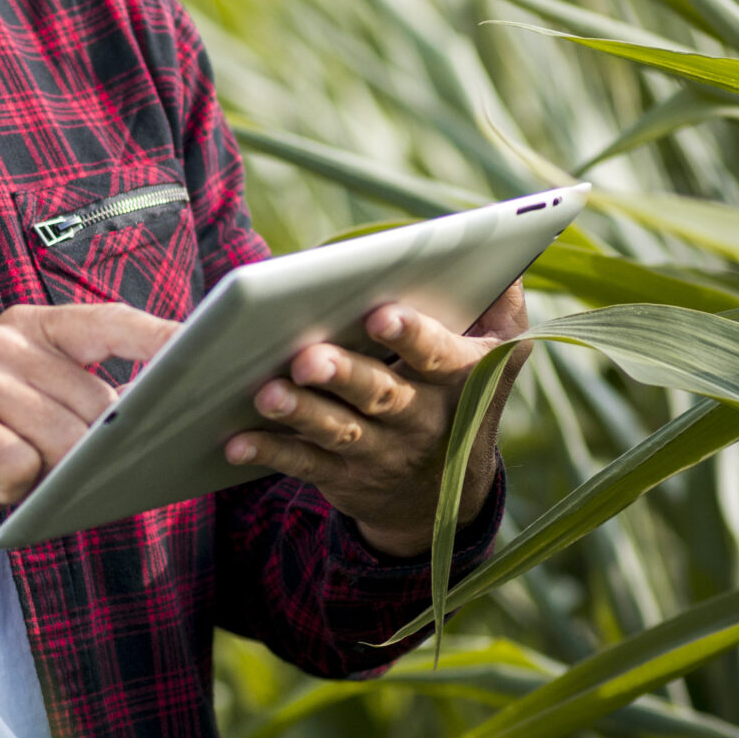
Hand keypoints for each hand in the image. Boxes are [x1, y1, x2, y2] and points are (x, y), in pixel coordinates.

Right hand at [0, 303, 178, 554]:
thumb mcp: (45, 417)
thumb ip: (96, 402)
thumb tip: (173, 407)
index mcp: (32, 328)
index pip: (109, 322)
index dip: (159, 336)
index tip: (208, 345)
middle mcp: (2, 339)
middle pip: (94, 402)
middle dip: (89, 450)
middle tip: (52, 468)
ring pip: (63, 439)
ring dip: (46, 474)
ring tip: (8, 471)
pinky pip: (21, 465)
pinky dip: (10, 488)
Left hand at [223, 283, 528, 556]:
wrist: (446, 492)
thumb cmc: (461, 387)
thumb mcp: (498, 351)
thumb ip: (500, 300)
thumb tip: (502, 244)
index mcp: (463, 377)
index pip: (440, 355)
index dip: (413, 336)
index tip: (380, 314)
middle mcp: (425, 419)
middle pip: (383, 394)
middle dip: (346, 374)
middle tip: (308, 356)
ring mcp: (384, 452)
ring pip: (341, 430)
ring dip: (302, 412)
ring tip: (266, 392)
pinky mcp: (345, 477)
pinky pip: (306, 464)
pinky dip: (270, 451)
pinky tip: (236, 439)